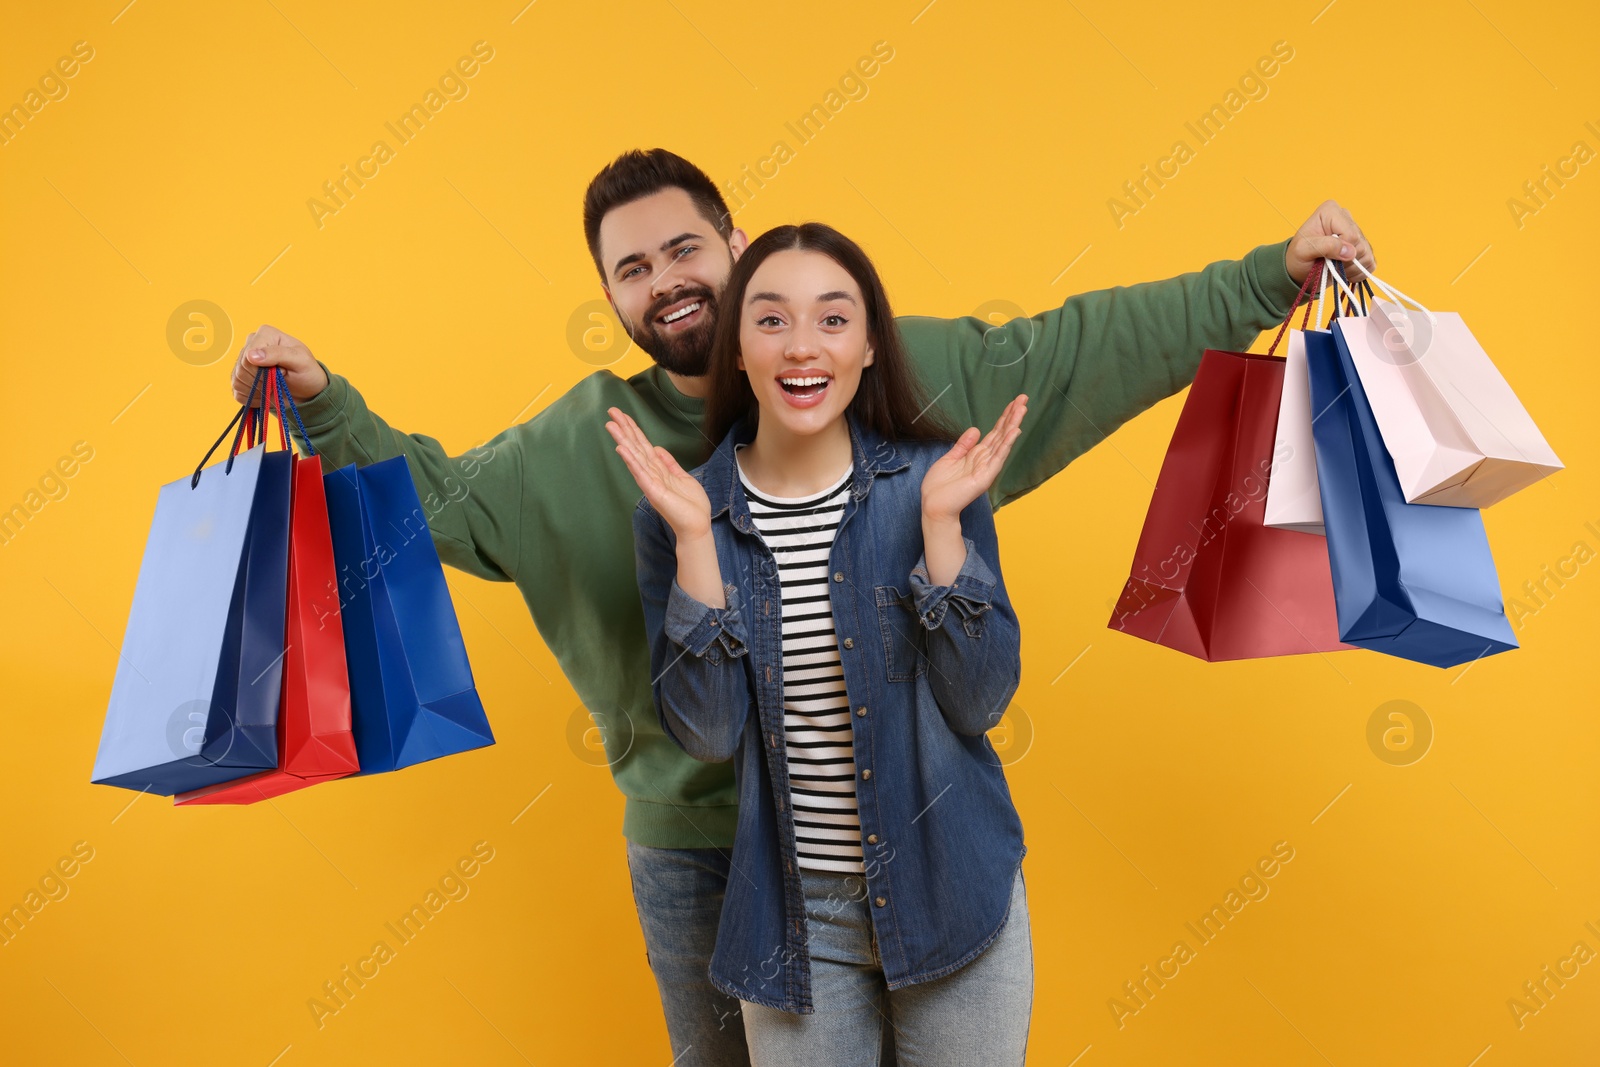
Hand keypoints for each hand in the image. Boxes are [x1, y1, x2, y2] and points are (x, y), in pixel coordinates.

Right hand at [231, 325, 328, 404]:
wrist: (307, 391)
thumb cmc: (306, 372)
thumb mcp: (300, 361)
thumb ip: (278, 354)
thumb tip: (251, 355)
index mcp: (265, 334)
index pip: (248, 356)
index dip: (263, 370)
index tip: (283, 371)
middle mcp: (251, 344)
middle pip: (242, 369)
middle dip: (262, 381)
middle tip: (279, 381)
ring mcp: (243, 361)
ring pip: (237, 381)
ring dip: (258, 391)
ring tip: (274, 387)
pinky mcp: (240, 379)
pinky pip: (238, 392)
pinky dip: (254, 398)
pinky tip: (267, 394)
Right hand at [605, 407, 712, 540]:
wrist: (697, 525)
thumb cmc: (691, 505)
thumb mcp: (682, 477)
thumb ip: (669, 463)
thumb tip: (657, 448)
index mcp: (658, 470)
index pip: (643, 445)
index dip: (633, 429)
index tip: (623, 415)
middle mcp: (650, 474)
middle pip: (635, 447)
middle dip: (624, 429)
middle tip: (611, 411)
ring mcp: (650, 483)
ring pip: (634, 457)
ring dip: (622, 440)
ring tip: (611, 425)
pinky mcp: (653, 492)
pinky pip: (640, 473)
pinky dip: (631, 461)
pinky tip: (622, 449)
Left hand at [921, 395, 1026, 522]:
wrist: (934, 506)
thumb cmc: (939, 487)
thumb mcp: (950, 459)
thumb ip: (963, 445)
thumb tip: (976, 429)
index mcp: (977, 455)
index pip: (995, 432)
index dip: (1004, 417)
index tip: (1014, 402)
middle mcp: (985, 459)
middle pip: (1002, 433)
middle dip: (1013, 416)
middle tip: (1024, 398)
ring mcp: (987, 468)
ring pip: (1003, 442)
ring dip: (1013, 425)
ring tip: (1022, 409)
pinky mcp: (985, 477)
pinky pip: (998, 457)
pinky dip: (1007, 444)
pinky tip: (1014, 431)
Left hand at [1285, 200, 1375, 285]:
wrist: (1300, 269)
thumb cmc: (1298, 256)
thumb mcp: (1303, 250)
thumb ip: (1325, 247)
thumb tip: (1350, 251)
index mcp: (1331, 211)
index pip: (1350, 234)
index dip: (1340, 250)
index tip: (1324, 255)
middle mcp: (1346, 218)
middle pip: (1361, 245)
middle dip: (1345, 261)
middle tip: (1328, 263)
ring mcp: (1357, 232)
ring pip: (1367, 255)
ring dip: (1351, 268)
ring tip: (1334, 267)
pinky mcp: (1363, 247)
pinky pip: (1371, 263)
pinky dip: (1358, 273)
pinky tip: (1343, 271)